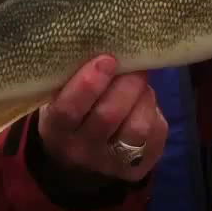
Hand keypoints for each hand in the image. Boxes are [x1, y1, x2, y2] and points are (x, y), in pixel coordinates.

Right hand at [36, 55, 167, 183]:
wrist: (78, 159)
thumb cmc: (71, 110)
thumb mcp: (60, 95)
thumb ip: (75, 76)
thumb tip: (110, 43)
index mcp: (56, 129)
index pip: (69, 110)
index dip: (88, 83)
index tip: (106, 59)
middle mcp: (80, 150)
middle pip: (108, 116)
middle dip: (126, 84)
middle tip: (133, 63)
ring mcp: (110, 163)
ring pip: (137, 127)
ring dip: (143, 96)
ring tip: (140, 81)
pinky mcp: (137, 167)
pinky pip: (155, 135)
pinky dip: (154, 111)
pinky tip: (145, 101)